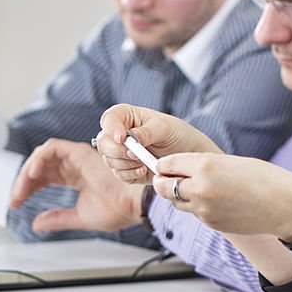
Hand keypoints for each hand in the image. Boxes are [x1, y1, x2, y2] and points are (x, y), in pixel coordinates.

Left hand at [10, 138, 140, 232]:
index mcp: (77, 177)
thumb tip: (36, 223)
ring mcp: (78, 157)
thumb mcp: (79, 217)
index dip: (28, 188)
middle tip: (15, 199)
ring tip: (22, 189)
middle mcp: (76, 165)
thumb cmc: (117, 210)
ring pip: (43, 155)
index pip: (45, 177)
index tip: (17, 203)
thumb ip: (58, 218)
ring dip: (28, 171)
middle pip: (40, 166)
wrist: (133, 204)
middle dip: (23, 182)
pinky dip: (38, 159)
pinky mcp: (80, 152)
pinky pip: (52, 148)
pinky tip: (32, 176)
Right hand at [96, 104, 221, 183]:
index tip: (122, 138)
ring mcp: (121, 153)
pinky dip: (130, 174)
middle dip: (117, 151)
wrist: (189, 155)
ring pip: (109, 160)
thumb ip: (147, 132)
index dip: (111, 128)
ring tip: (145, 161)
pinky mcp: (126, 170)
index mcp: (126, 117)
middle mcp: (119, 134)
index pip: (108, 119)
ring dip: (125, 163)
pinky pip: (119, 174)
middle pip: (103, 143)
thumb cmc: (177, 134)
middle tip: (136, 155)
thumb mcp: (165, 128)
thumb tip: (131, 137)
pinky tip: (144, 170)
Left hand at [153, 153, 291, 239]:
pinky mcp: (210, 223)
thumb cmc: (264, 178)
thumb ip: (204, 165)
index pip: (168, 164)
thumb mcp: (231, 162)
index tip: (165, 164)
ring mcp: (204, 209)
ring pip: (176, 202)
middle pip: (163, 186)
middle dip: (164, 181)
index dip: (164, 164)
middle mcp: (200, 188)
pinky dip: (197, 206)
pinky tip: (215, 200)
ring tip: (195, 188)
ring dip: (178, 195)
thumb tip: (180, 169)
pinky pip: (194, 212)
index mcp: (206, 165)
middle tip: (169, 178)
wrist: (285, 207)